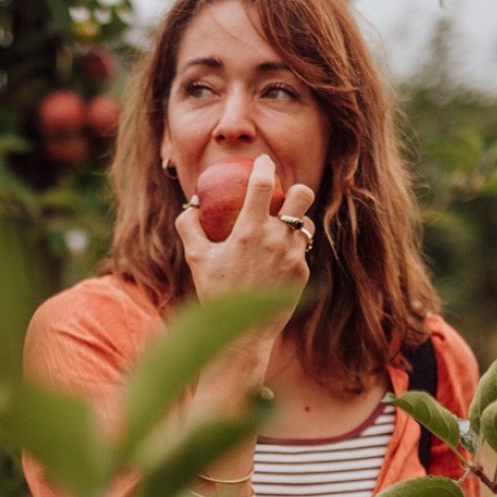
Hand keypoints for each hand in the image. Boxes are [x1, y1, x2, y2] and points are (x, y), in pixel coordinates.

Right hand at [175, 154, 314, 316]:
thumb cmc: (215, 293)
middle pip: (302, 196)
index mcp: (249, 231)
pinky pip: (301, 252)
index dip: (265, 167)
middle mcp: (276, 239)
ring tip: (280, 232)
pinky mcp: (302, 272)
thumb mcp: (196, 259)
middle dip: (297, 190)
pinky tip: (275, 263)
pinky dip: (290, 251)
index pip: (263, 185)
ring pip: (306, 224)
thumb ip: (190, 227)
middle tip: (285, 197)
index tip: (263, 162)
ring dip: (295, 223)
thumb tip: (193, 204)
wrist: (242, 333)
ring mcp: (293, 256)